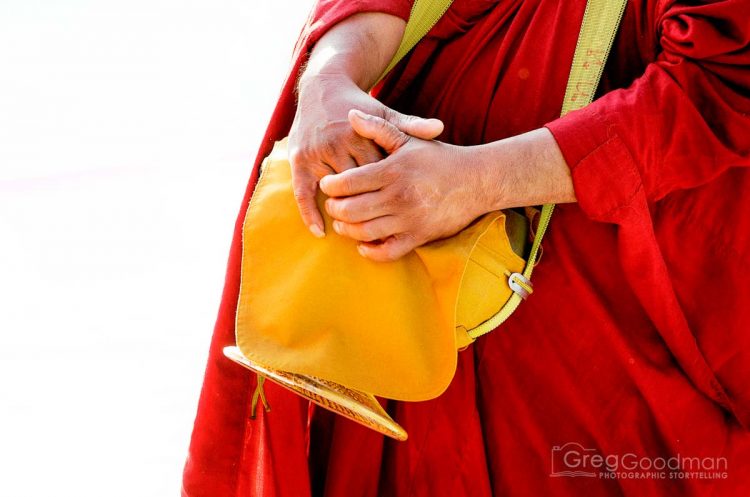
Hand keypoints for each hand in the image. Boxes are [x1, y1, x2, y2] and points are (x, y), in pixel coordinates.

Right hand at [287, 74, 443, 236]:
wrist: (322, 87)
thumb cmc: (360, 104)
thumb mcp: (385, 112)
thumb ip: (410, 124)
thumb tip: (439, 128)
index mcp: (360, 134)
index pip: (378, 172)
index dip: (389, 193)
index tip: (401, 211)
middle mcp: (336, 144)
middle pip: (355, 185)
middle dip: (368, 206)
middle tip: (382, 226)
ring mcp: (316, 154)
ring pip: (332, 191)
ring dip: (342, 213)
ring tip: (357, 232)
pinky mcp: (299, 160)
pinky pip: (303, 193)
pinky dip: (310, 213)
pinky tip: (321, 231)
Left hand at [319, 110, 488, 261]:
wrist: (476, 181)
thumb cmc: (438, 159)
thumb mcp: (408, 140)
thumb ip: (378, 128)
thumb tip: (350, 114)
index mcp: (393, 171)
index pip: (348, 182)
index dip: (331, 186)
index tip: (328, 185)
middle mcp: (398, 197)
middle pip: (351, 210)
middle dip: (334, 209)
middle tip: (331, 205)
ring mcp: (409, 219)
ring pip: (364, 232)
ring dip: (347, 230)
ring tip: (342, 223)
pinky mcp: (419, 237)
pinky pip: (387, 252)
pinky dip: (370, 252)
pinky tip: (363, 244)